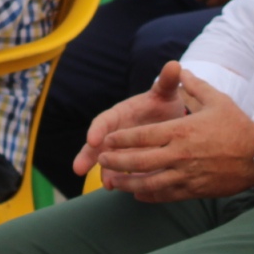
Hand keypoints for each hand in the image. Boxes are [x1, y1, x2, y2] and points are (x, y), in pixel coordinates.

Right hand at [73, 61, 190, 176]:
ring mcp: (122, 148)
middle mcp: (117, 131)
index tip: (93, 138)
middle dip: (88, 155)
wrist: (170, 117)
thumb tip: (174, 65)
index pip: (105, 119)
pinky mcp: (130, 161)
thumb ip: (167, 81)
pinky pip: (121, 171)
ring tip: (107, 185)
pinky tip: (118, 188)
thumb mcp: (165, 92)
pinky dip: (119, 179)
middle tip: (79, 168)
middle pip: (98, 143)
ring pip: (107, 160)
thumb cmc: (164, 102)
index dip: (98, 129)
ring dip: (105, 172)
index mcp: (121, 113)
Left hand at [95, 66, 253, 202]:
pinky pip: (166, 195)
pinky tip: (138, 195)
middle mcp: (179, 154)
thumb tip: (182, 71)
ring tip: (113, 181)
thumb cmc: (237, 125)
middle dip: (116, 161)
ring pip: (149, 183)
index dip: (120, 140)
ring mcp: (186, 175)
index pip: (141, 136)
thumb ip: (194, 86)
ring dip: (127, 183)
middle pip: (138, 161)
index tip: (106, 141)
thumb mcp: (216, 99)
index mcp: (180, 131)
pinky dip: (149, 196)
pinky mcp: (195, 190)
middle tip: (101, 160)